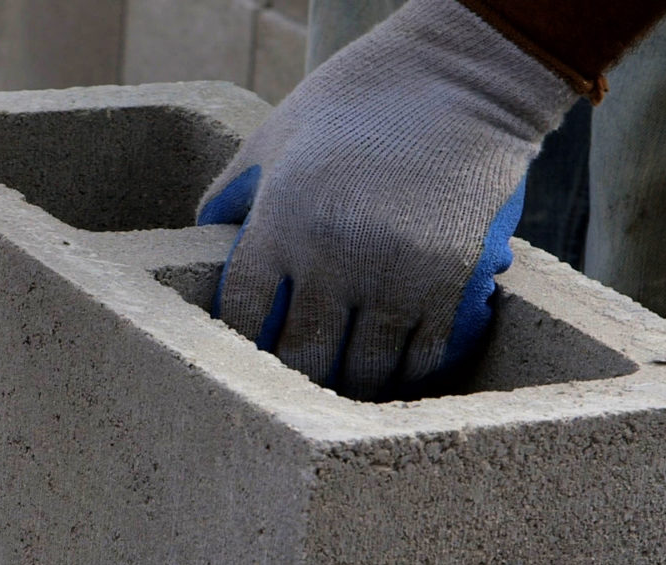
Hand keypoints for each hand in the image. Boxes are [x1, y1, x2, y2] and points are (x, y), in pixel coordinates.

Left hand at [198, 0, 575, 399]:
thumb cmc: (359, 101)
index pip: (245, 319)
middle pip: (305, 360)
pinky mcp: (453, 283)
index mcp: (283, 221)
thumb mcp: (275, 135)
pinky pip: (426, 358)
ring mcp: (398, 275)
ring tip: (352, 384)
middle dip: (301, 377)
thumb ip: (233, 195)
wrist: (461, 79)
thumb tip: (204, 243)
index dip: (246, 346)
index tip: (254, 353)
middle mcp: (336, 257)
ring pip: (368, 372)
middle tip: (305, 383)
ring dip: (357, 384)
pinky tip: (401, 365)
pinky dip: (410, 370)